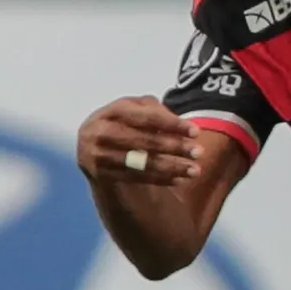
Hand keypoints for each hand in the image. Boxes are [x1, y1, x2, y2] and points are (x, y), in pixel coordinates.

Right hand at [77, 96, 203, 185]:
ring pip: (140, 162)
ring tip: (194, 170)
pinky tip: (179, 179)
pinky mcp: (99, 174)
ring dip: (171, 167)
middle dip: (174, 146)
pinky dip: (159, 179)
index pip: (145, 117)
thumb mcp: (134, 111)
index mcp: (110, 111)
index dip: (172, 124)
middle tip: (198, 152)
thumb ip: (155, 111)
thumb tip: (179, 125)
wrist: (92, 148)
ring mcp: (96, 154)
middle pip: (143, 140)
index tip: (196, 131)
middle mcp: (98, 131)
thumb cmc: (122, 125)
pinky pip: (135, 178)